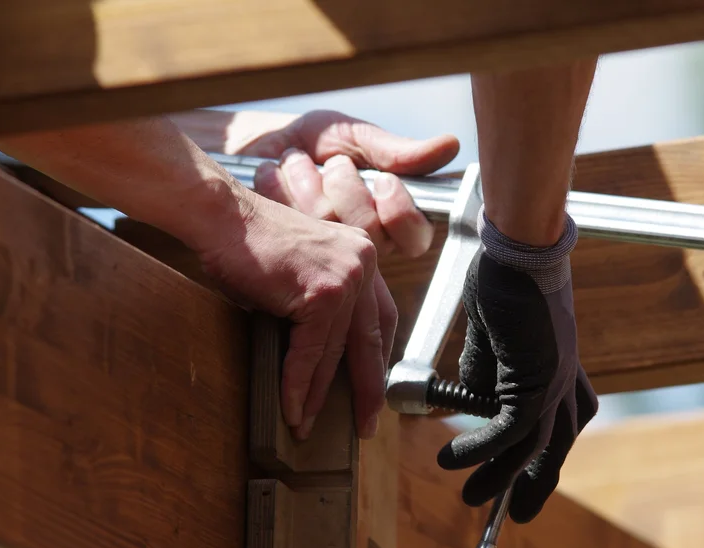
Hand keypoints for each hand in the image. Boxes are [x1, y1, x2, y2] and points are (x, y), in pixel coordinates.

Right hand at [196, 186, 390, 441]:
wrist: (220, 216)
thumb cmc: (246, 244)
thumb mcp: (298, 273)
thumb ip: (318, 306)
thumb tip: (318, 361)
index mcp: (361, 255)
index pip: (383, 317)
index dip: (378, 358)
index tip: (375, 388)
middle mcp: (362, 263)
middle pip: (371, 340)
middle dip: (367, 388)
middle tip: (366, 423)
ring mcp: (346, 277)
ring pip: (336, 353)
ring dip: (319, 395)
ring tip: (308, 424)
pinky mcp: (323, 292)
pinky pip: (311, 353)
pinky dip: (298, 384)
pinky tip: (291, 407)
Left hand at [240, 110, 459, 257]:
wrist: (253, 146)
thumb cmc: (311, 142)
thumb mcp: (355, 137)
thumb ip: (396, 149)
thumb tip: (449, 146)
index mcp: (386, 219)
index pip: (415, 238)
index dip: (400, 212)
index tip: (383, 181)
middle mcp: (359, 245)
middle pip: (371, 237)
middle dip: (347, 190)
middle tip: (331, 163)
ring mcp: (322, 253)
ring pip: (331, 231)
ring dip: (310, 184)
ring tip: (295, 161)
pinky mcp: (286, 253)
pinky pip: (291, 229)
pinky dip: (281, 187)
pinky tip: (273, 173)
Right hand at [435, 214, 597, 522]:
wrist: (517, 251)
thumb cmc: (503, 281)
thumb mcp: (491, 338)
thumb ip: (486, 373)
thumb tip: (471, 401)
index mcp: (562, 371)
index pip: (561, 428)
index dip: (544, 461)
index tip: (523, 484)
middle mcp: (567, 383)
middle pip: (556, 449)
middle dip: (533, 486)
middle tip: (512, 516)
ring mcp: (557, 383)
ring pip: (532, 450)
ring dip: (496, 478)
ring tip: (468, 498)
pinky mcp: (537, 381)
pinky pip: (508, 432)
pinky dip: (479, 450)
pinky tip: (452, 459)